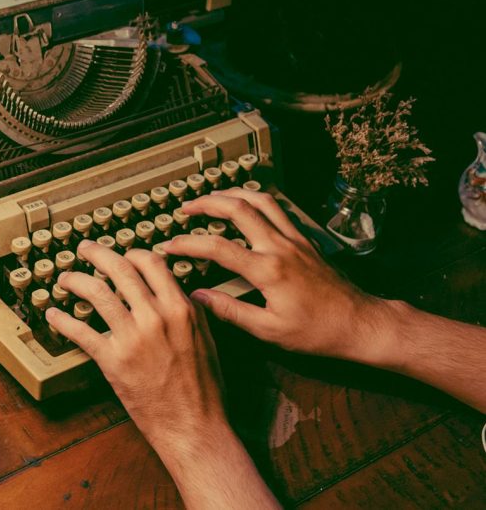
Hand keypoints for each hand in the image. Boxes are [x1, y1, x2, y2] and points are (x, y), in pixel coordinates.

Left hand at [47, 241, 227, 446]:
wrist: (194, 425)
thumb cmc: (202, 388)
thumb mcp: (205, 338)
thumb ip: (189, 312)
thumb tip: (180, 293)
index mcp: (180, 308)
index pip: (151, 263)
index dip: (132, 253)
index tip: (122, 254)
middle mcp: (156, 316)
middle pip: (119, 269)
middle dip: (97, 254)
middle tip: (85, 250)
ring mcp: (133, 337)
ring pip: (97, 292)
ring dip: (75, 280)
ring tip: (65, 278)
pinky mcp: (113, 360)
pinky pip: (80, 332)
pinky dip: (62, 320)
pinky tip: (53, 315)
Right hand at [166, 189, 389, 362]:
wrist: (359, 324)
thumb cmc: (317, 332)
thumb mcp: (268, 330)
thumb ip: (229, 311)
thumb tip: (197, 297)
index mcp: (267, 270)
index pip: (216, 247)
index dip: (187, 243)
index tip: (169, 246)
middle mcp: (280, 247)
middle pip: (237, 209)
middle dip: (206, 204)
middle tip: (186, 208)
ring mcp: (295, 239)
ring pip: (260, 201)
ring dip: (233, 195)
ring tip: (213, 197)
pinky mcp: (305, 240)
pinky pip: (279, 209)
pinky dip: (258, 200)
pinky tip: (249, 203)